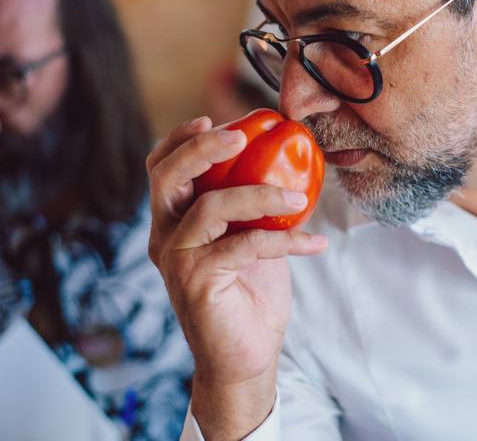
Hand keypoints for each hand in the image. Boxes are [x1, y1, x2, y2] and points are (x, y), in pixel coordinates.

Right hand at [146, 116, 327, 438]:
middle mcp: (165, 237)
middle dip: (203, 148)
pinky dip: (285, 241)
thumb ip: (250, 206)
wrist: (245, 356)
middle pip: (167, 177)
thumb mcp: (250, 238)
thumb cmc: (249, 294)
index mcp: (173, 222)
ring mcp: (177, 260)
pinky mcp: (197, 282)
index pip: (161, 169)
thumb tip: (286, 165)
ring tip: (299, 201)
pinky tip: (315, 244)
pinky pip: (245, 245)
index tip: (214, 120)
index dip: (181, 140)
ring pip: (210, 207)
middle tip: (242, 135)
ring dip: (260, 194)